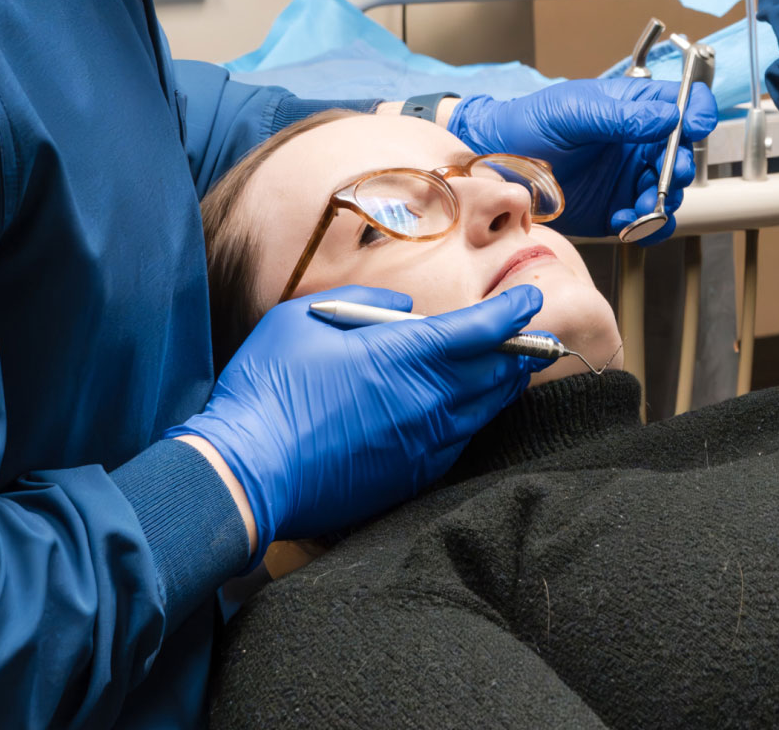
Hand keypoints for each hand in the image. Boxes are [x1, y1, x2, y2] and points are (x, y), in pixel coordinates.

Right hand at [170, 281, 542, 547]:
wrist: (245, 472)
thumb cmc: (270, 387)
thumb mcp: (307, 317)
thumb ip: (365, 302)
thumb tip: (403, 308)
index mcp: (405, 354)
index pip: (482, 328)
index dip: (513, 311)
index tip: (532, 300)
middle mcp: (426, 400)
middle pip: (495, 371)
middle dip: (519, 349)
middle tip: (533, 335)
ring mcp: (421, 444)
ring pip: (482, 410)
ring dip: (501, 386)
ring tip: (510, 369)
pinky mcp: (408, 477)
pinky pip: (457, 443)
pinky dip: (471, 421)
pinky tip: (466, 411)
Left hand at [450, 78, 719, 240]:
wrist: (494, 166)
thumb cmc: (527, 125)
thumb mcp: (573, 111)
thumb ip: (621, 115)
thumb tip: (668, 116)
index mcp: (632, 107)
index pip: (682, 101)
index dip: (696, 111)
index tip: (693, 128)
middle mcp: (636, 142)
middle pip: (683, 152)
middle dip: (680, 167)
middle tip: (666, 177)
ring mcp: (628, 177)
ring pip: (670, 191)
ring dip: (661, 201)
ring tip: (636, 206)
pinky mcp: (616, 209)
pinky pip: (648, 222)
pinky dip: (646, 227)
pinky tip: (623, 222)